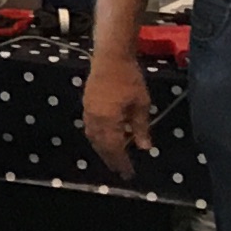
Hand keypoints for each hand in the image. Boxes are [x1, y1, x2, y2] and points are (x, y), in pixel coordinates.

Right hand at [81, 47, 154, 179]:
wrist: (111, 57)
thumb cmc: (129, 79)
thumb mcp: (141, 104)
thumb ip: (141, 127)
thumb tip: (144, 148)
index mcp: (108, 121)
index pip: (114, 148)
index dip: (121, 162)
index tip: (129, 174)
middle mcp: (94, 120)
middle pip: (101, 146)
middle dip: (111, 159)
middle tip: (120, 171)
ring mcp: (88, 112)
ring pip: (93, 138)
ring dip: (102, 150)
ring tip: (113, 158)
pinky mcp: (87, 105)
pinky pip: (90, 128)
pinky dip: (97, 138)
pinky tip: (105, 139)